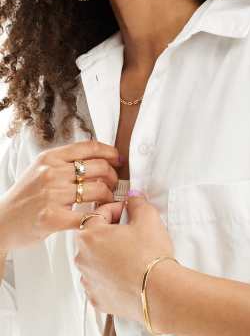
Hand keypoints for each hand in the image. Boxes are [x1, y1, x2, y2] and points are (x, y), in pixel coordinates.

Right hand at [0, 140, 120, 251]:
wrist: (1, 223)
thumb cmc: (25, 197)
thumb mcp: (40, 169)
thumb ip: (64, 161)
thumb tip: (98, 156)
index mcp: (50, 157)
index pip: (90, 146)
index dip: (110, 152)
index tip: (118, 160)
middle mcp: (51, 172)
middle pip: (99, 167)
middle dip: (113, 177)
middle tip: (114, 185)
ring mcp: (51, 195)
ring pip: (98, 189)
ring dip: (109, 196)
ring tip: (108, 201)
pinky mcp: (52, 218)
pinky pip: (87, 215)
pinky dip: (100, 216)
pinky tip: (100, 217)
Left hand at [75, 192, 175, 322]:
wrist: (157, 291)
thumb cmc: (149, 255)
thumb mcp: (148, 217)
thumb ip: (137, 202)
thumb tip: (133, 198)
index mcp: (90, 236)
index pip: (99, 212)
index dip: (117, 208)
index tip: (128, 211)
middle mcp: (83, 259)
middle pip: (95, 237)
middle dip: (112, 232)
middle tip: (133, 232)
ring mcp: (88, 281)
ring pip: (96, 260)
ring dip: (110, 254)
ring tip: (133, 254)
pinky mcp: (97, 298)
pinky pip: (101, 281)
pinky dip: (111, 275)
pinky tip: (129, 272)